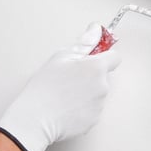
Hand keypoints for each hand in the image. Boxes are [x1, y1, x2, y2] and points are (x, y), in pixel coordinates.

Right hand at [0, 23, 121, 150]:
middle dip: (90, 76)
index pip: (114, 57)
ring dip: (86, 92)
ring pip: (97, 93)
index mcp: (96, 67)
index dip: (103, 56)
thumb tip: (96, 30)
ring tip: (65, 95)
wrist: (36, 119)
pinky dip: (82, 108)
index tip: (91, 59)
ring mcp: (99, 105)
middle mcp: (103, 86)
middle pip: (103, 76)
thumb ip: (84, 43)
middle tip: (69, 79)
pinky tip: (66, 108)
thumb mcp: (61, 57)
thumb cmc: (45, 87)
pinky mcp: (93, 120)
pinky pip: (91, 110)